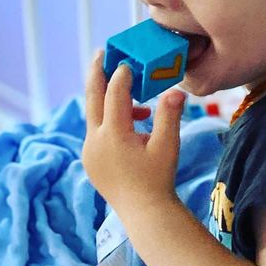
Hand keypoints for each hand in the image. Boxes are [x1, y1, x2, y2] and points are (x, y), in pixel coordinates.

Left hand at [83, 51, 185, 216]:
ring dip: (110, 102)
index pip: (115, 94)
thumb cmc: (158, 179)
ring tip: (134, 100)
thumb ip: (169, 115)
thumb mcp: (168, 145)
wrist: (144, 212)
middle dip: (97, 74)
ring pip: (95, 116)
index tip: (130, 62)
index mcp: (114, 134)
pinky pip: (96, 132)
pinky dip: (109, 122)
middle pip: (93, 98)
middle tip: (101, 53)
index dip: (123, 76)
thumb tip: (176, 90)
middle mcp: (95, 140)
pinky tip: (133, 127)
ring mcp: (89, 151)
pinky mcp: (90, 160)